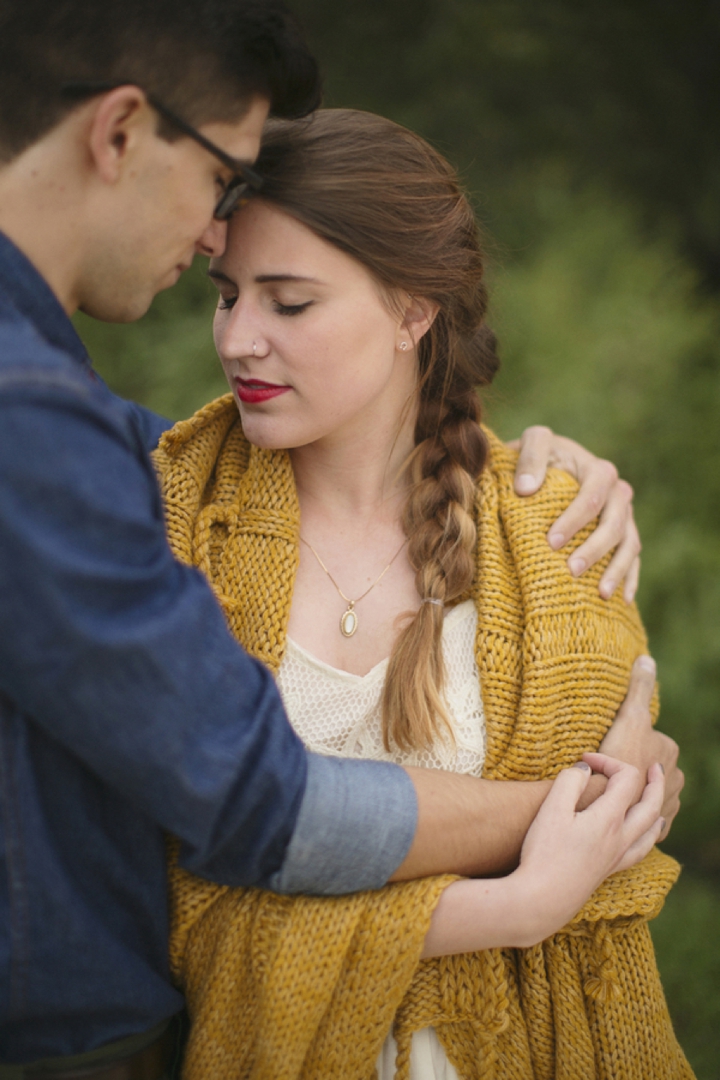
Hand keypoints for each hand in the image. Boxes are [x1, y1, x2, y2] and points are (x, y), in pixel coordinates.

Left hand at [507, 426, 640, 602]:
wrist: (549, 467)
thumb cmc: (539, 457)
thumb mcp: (533, 444)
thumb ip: (530, 458)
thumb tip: (526, 489)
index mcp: (599, 471)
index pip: (592, 497)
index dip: (574, 520)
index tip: (551, 541)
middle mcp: (619, 492)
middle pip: (614, 524)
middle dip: (594, 549)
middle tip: (570, 570)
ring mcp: (625, 515)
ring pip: (629, 544)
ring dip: (616, 569)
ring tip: (598, 593)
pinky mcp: (625, 534)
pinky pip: (634, 558)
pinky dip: (630, 578)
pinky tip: (622, 600)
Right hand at [514, 753, 664, 945]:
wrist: (541, 899)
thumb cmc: (544, 853)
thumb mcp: (551, 809)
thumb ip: (569, 781)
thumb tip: (585, 768)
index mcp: (609, 818)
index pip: (626, 778)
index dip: (609, 761)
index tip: (585, 759)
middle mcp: (620, 837)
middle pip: (651, 804)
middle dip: (654, 782)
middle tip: (655, 767)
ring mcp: (617, 856)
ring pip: (651, 829)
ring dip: (657, 808)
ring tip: (657, 798)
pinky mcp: (608, 870)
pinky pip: (641, 849)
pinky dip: (649, 835)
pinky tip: (645, 835)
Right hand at [597, 656, 682, 838]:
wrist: (602, 805)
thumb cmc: (616, 758)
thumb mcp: (628, 716)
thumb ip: (639, 688)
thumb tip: (647, 658)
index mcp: (671, 752)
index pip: (649, 741)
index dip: (627, 743)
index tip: (609, 746)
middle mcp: (676, 781)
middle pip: (651, 769)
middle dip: (635, 770)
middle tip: (607, 768)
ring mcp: (665, 806)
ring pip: (650, 796)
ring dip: (636, 795)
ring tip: (611, 792)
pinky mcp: (652, 829)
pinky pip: (645, 821)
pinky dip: (635, 818)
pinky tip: (620, 814)